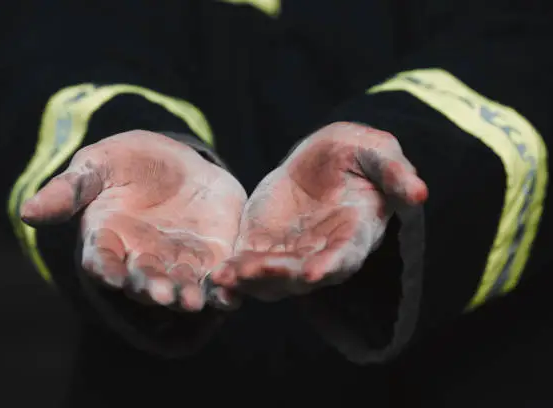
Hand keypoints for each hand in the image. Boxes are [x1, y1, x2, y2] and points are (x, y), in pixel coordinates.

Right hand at [21, 130, 245, 310]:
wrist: (177, 161)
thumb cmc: (128, 163)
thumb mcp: (99, 165)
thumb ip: (71, 189)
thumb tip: (27, 212)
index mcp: (108, 239)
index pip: (101, 259)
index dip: (104, 267)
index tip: (108, 274)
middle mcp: (141, 258)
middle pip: (144, 279)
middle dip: (152, 288)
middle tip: (163, 295)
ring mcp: (178, 261)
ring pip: (182, 284)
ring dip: (187, 295)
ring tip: (194, 301)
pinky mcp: (213, 256)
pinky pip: (218, 277)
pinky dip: (224, 288)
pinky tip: (232, 294)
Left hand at [210, 122, 427, 300]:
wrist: (320, 159)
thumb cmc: (355, 155)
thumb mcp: (376, 153)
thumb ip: (395, 173)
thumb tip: (421, 194)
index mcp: (355, 234)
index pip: (345, 257)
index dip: (330, 265)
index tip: (313, 272)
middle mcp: (323, 253)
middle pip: (301, 276)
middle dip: (279, 276)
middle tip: (255, 271)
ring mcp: (291, 254)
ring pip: (271, 279)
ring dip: (251, 280)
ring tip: (228, 276)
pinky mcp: (263, 247)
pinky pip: (248, 266)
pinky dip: (234, 274)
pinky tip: (216, 275)